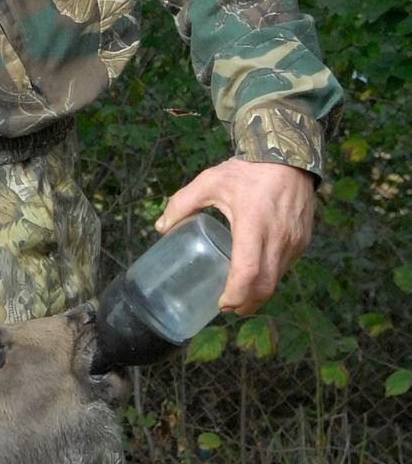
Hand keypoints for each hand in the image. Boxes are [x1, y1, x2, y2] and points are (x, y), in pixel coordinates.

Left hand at [156, 159, 315, 314]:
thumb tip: (160, 228)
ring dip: (259, 293)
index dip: (235, 295)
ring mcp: (294, 240)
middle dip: (246, 304)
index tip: (221, 304)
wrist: (290, 155)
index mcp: (253, 224)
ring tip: (239, 295)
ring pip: (277, 279)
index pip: (248, 272)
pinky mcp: (303, 239)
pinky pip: (286, 267)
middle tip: (227, 308)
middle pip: (265, 286)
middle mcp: (278, 237)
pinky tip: (256, 276)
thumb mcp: (210, 182)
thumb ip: (181, 204)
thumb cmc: (247, 170)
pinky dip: (271, 277)